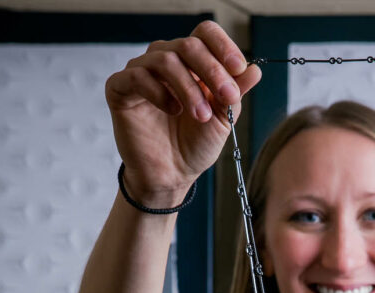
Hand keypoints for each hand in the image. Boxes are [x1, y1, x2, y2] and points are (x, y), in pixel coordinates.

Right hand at [105, 20, 261, 206]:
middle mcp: (165, 61)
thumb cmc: (194, 146)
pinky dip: (159, 92)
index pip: (204, 34)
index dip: (223, 46)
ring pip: (164, 59)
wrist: (172, 175)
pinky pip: (136, 76)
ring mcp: (141, 72)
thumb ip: (235, 93)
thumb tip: (254, 70)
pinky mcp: (120, 89)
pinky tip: (172, 110)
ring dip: (188, 87)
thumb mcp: (223, 119)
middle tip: (226, 95)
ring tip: (201, 116)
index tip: (238, 68)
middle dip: (212, 69)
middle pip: (188, 44)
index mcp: (192, 63)